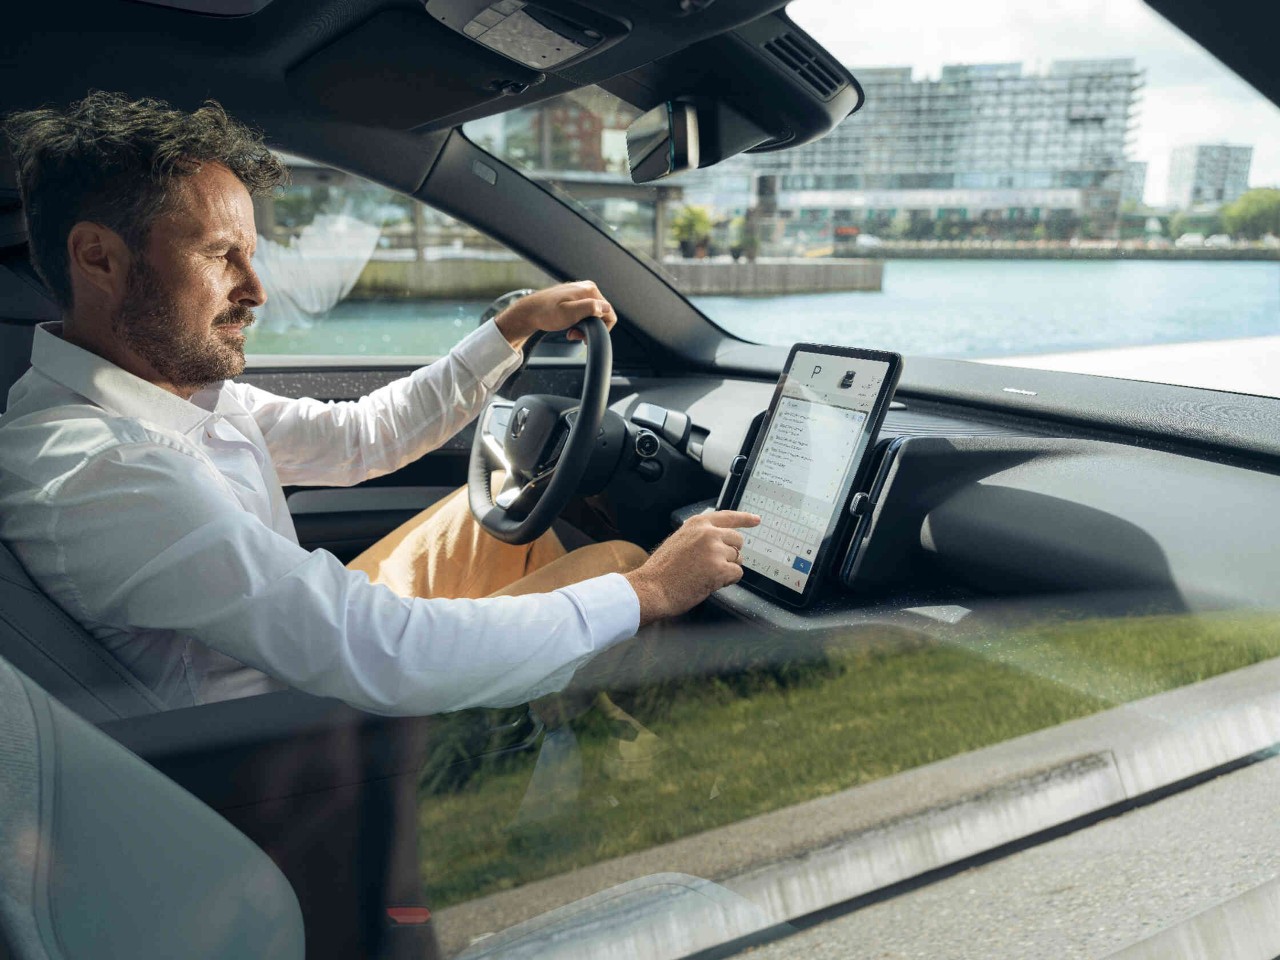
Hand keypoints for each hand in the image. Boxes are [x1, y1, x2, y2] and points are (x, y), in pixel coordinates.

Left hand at [493, 280, 617, 348]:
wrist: (530, 312)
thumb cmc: (546, 313)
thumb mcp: (569, 313)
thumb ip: (590, 308)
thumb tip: (606, 308)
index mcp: (590, 290)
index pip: (609, 313)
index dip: (601, 329)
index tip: (586, 336)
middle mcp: (587, 288)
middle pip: (601, 313)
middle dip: (591, 327)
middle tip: (575, 334)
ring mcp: (581, 292)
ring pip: (593, 314)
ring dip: (585, 325)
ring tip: (571, 330)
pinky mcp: (575, 296)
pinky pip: (585, 311)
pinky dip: (579, 321)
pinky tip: (569, 325)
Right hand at [625, 510, 760, 625]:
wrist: (652, 588)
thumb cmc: (662, 570)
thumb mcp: (679, 541)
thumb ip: (699, 536)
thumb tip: (718, 540)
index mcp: (698, 524)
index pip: (728, 516)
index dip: (745, 519)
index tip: (756, 520)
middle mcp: (708, 533)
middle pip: (737, 540)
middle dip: (731, 553)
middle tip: (715, 565)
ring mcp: (715, 550)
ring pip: (737, 558)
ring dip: (727, 568)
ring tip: (706, 575)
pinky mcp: (720, 568)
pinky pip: (737, 573)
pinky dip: (728, 581)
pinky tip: (711, 582)